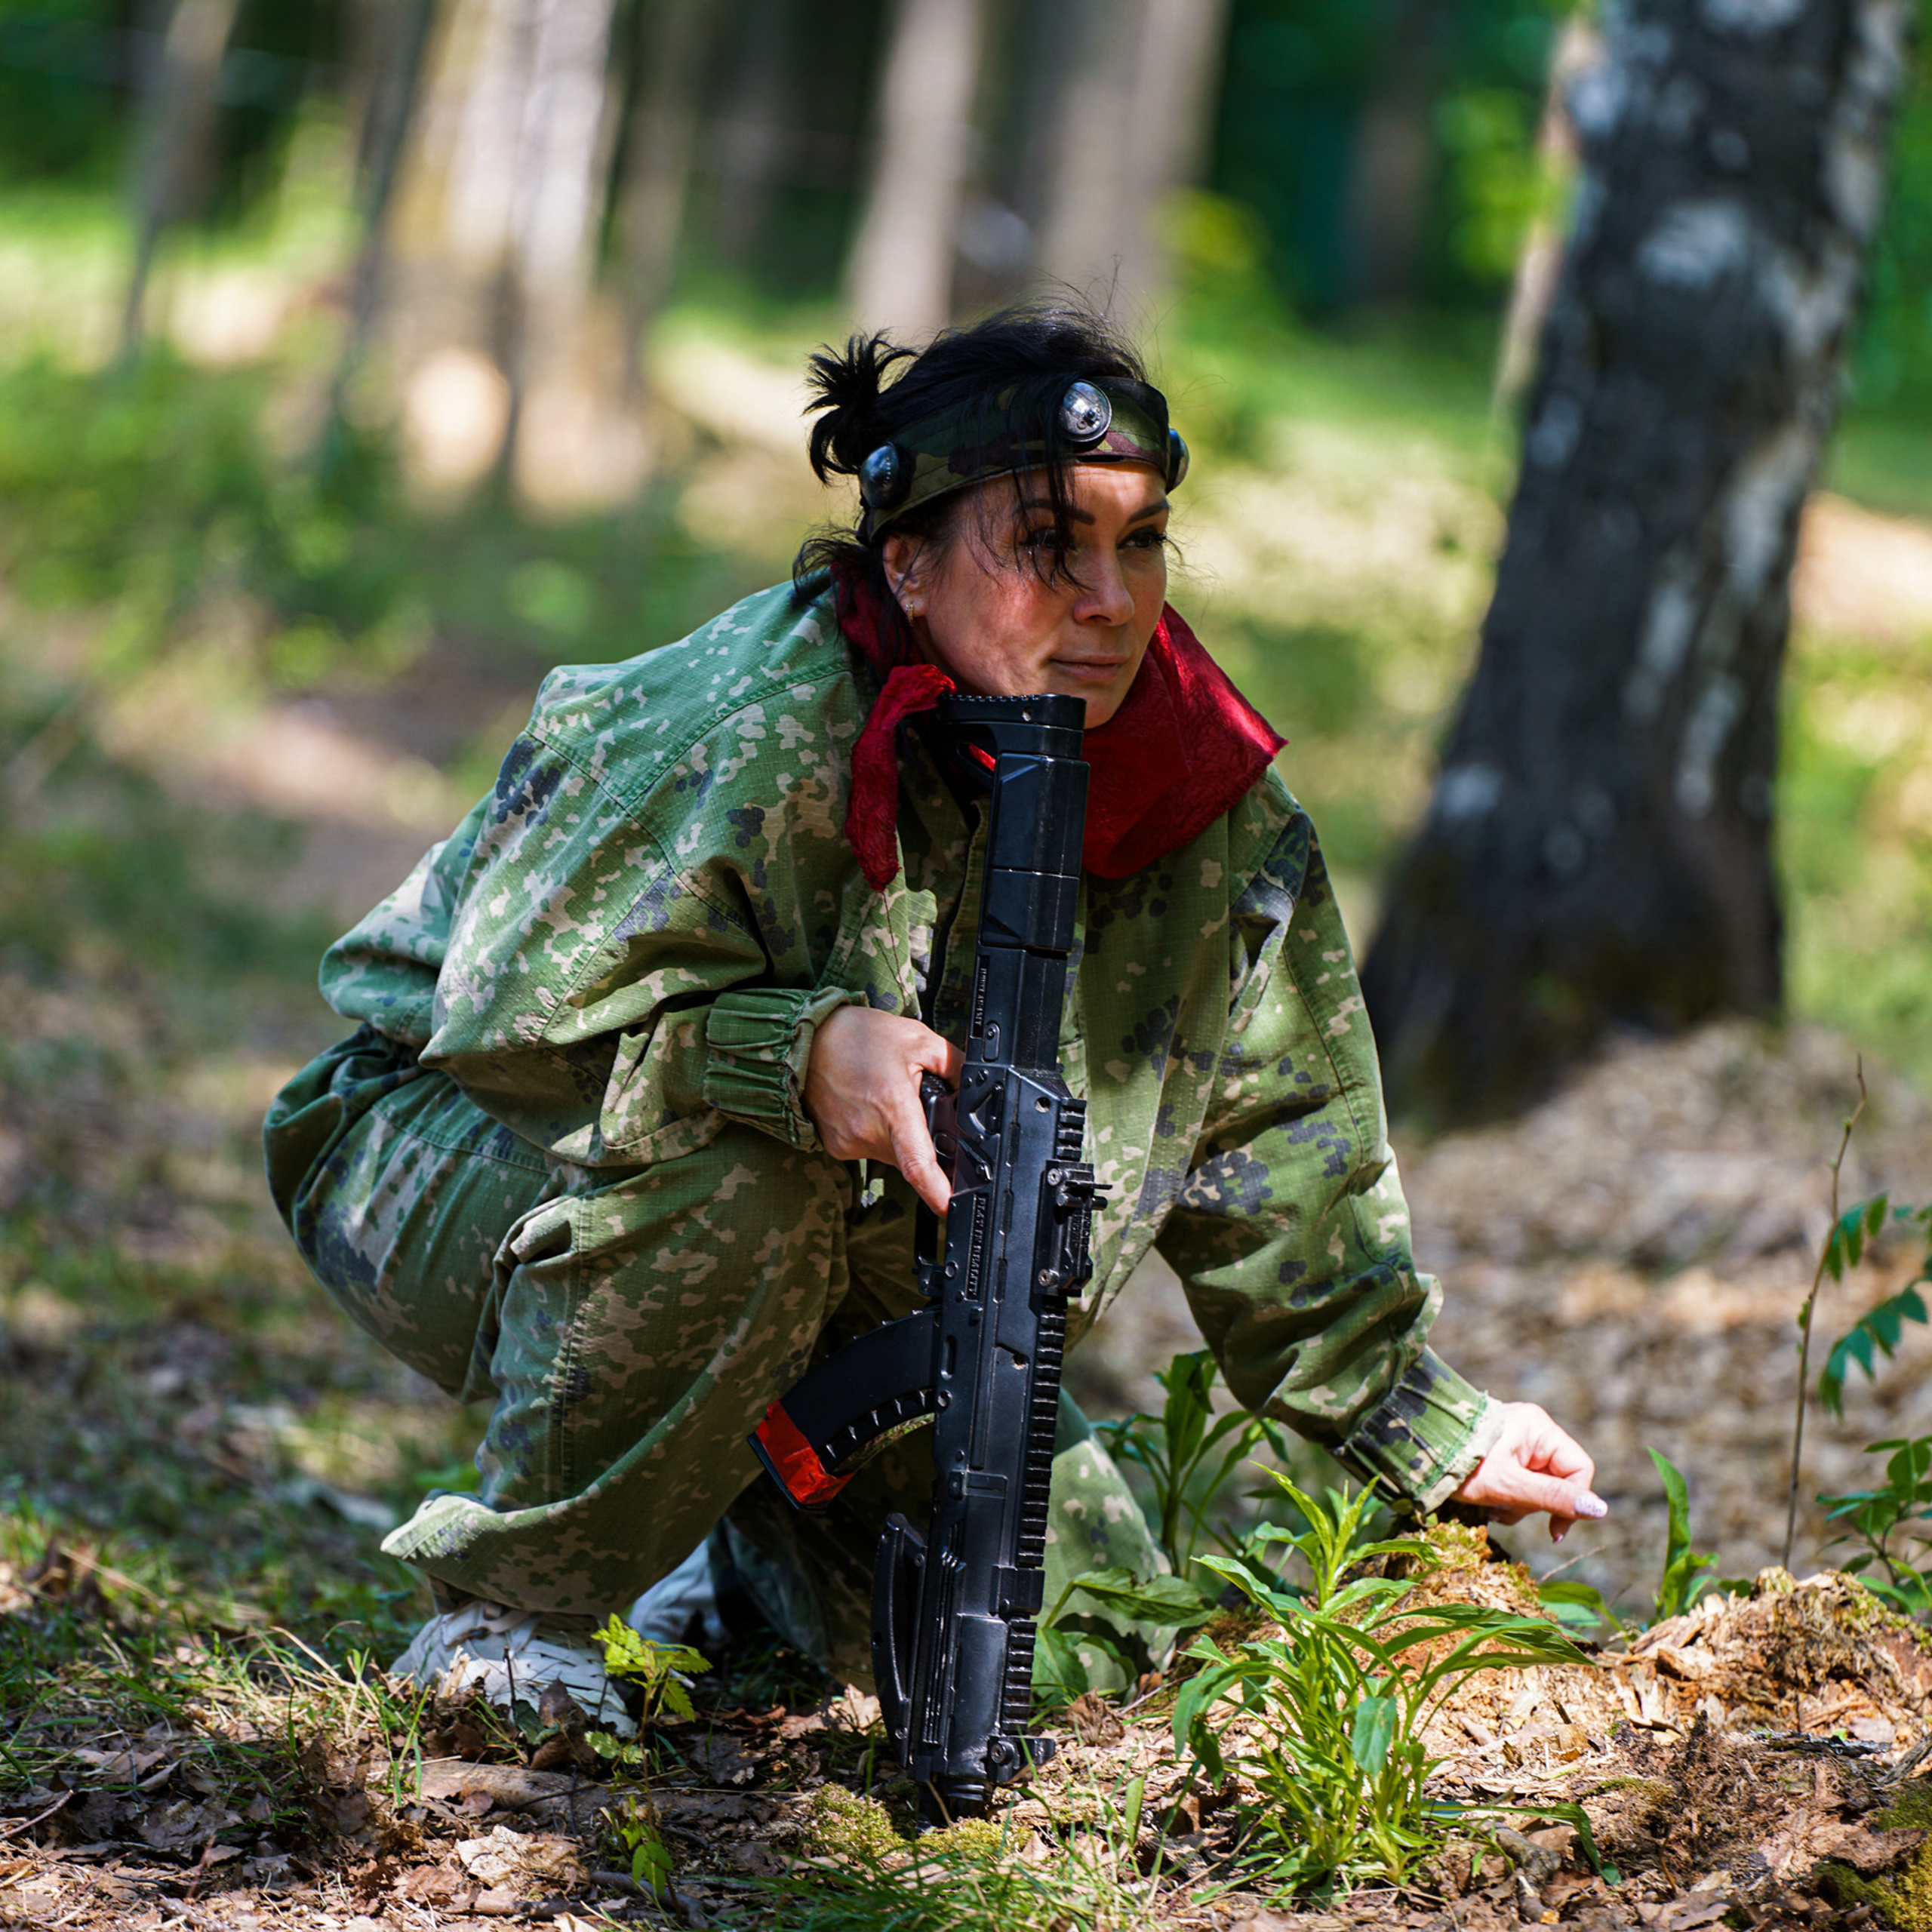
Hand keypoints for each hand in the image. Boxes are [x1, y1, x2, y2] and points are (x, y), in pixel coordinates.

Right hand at [802, 1006, 962, 1215]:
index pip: (919, 1165)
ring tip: (883, 1095)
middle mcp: (868, 1132)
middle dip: (922, 1138)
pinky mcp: (836, 1146)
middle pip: (912, 1156)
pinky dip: (876, 1132)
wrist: (803, 1042)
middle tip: (912, 1103)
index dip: (938, 1193)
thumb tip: (976, 1087)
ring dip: (897, 1134)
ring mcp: (849, 1143)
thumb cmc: (855, 1037)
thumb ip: (955, 1065)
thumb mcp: (918, 1039)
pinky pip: (869, 1148)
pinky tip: (867, 1104)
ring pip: (891, 1153)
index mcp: (893, 1108)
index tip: (953, 1209)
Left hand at [1452, 1402, 1607, 1542]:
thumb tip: (1601, 1510)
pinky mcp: (1503, 1455)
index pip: (1579, 1469)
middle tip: (1506, 1509)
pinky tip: (1488, 1504)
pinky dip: (1508, 1499)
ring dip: (1519, 1505)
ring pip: (1538, 1486)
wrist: (1418, 1454)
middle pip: (1558, 1480)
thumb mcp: (1509, 1485)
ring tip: (1492, 1506)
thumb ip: (1553, 1497)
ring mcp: (1516, 1442)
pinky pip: (1520, 1484)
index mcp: (1539, 1428)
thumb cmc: (1463, 1465)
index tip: (1555, 1533)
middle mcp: (1532, 1431)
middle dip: (1535, 1504)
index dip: (1573, 1502)